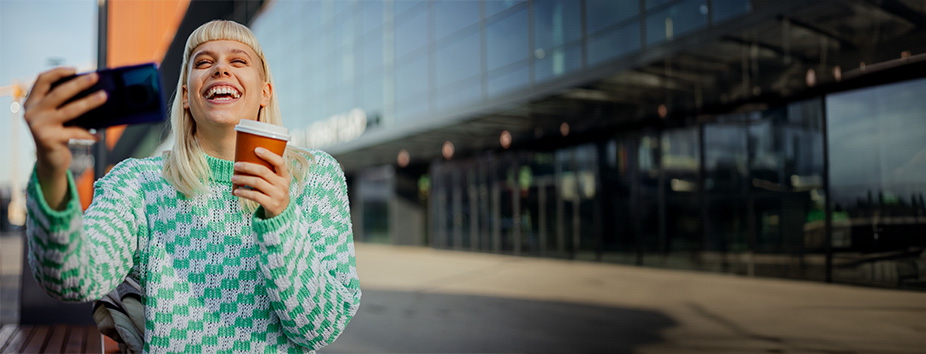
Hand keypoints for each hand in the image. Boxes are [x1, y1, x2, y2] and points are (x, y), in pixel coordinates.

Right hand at [23, 67, 106, 208]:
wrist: (50, 161)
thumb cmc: (58, 133)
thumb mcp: (56, 117)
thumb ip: (64, 104)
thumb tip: (93, 90)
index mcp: (32, 102)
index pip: (42, 80)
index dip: (58, 72)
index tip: (76, 69)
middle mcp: (32, 112)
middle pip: (58, 93)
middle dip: (79, 83)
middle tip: (96, 77)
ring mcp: (39, 126)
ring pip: (69, 110)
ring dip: (89, 102)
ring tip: (104, 96)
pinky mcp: (49, 139)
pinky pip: (75, 132)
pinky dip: (89, 134)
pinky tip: (98, 136)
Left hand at [232, 147, 290, 217]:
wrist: (281, 213)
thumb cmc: (274, 192)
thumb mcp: (277, 182)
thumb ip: (268, 172)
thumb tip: (246, 160)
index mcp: (285, 176)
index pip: (279, 162)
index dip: (268, 154)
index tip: (256, 149)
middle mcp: (283, 185)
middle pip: (263, 171)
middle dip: (247, 166)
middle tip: (236, 165)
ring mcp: (277, 195)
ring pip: (257, 182)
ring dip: (242, 179)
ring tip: (234, 178)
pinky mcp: (271, 204)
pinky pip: (254, 195)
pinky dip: (243, 192)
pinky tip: (236, 191)